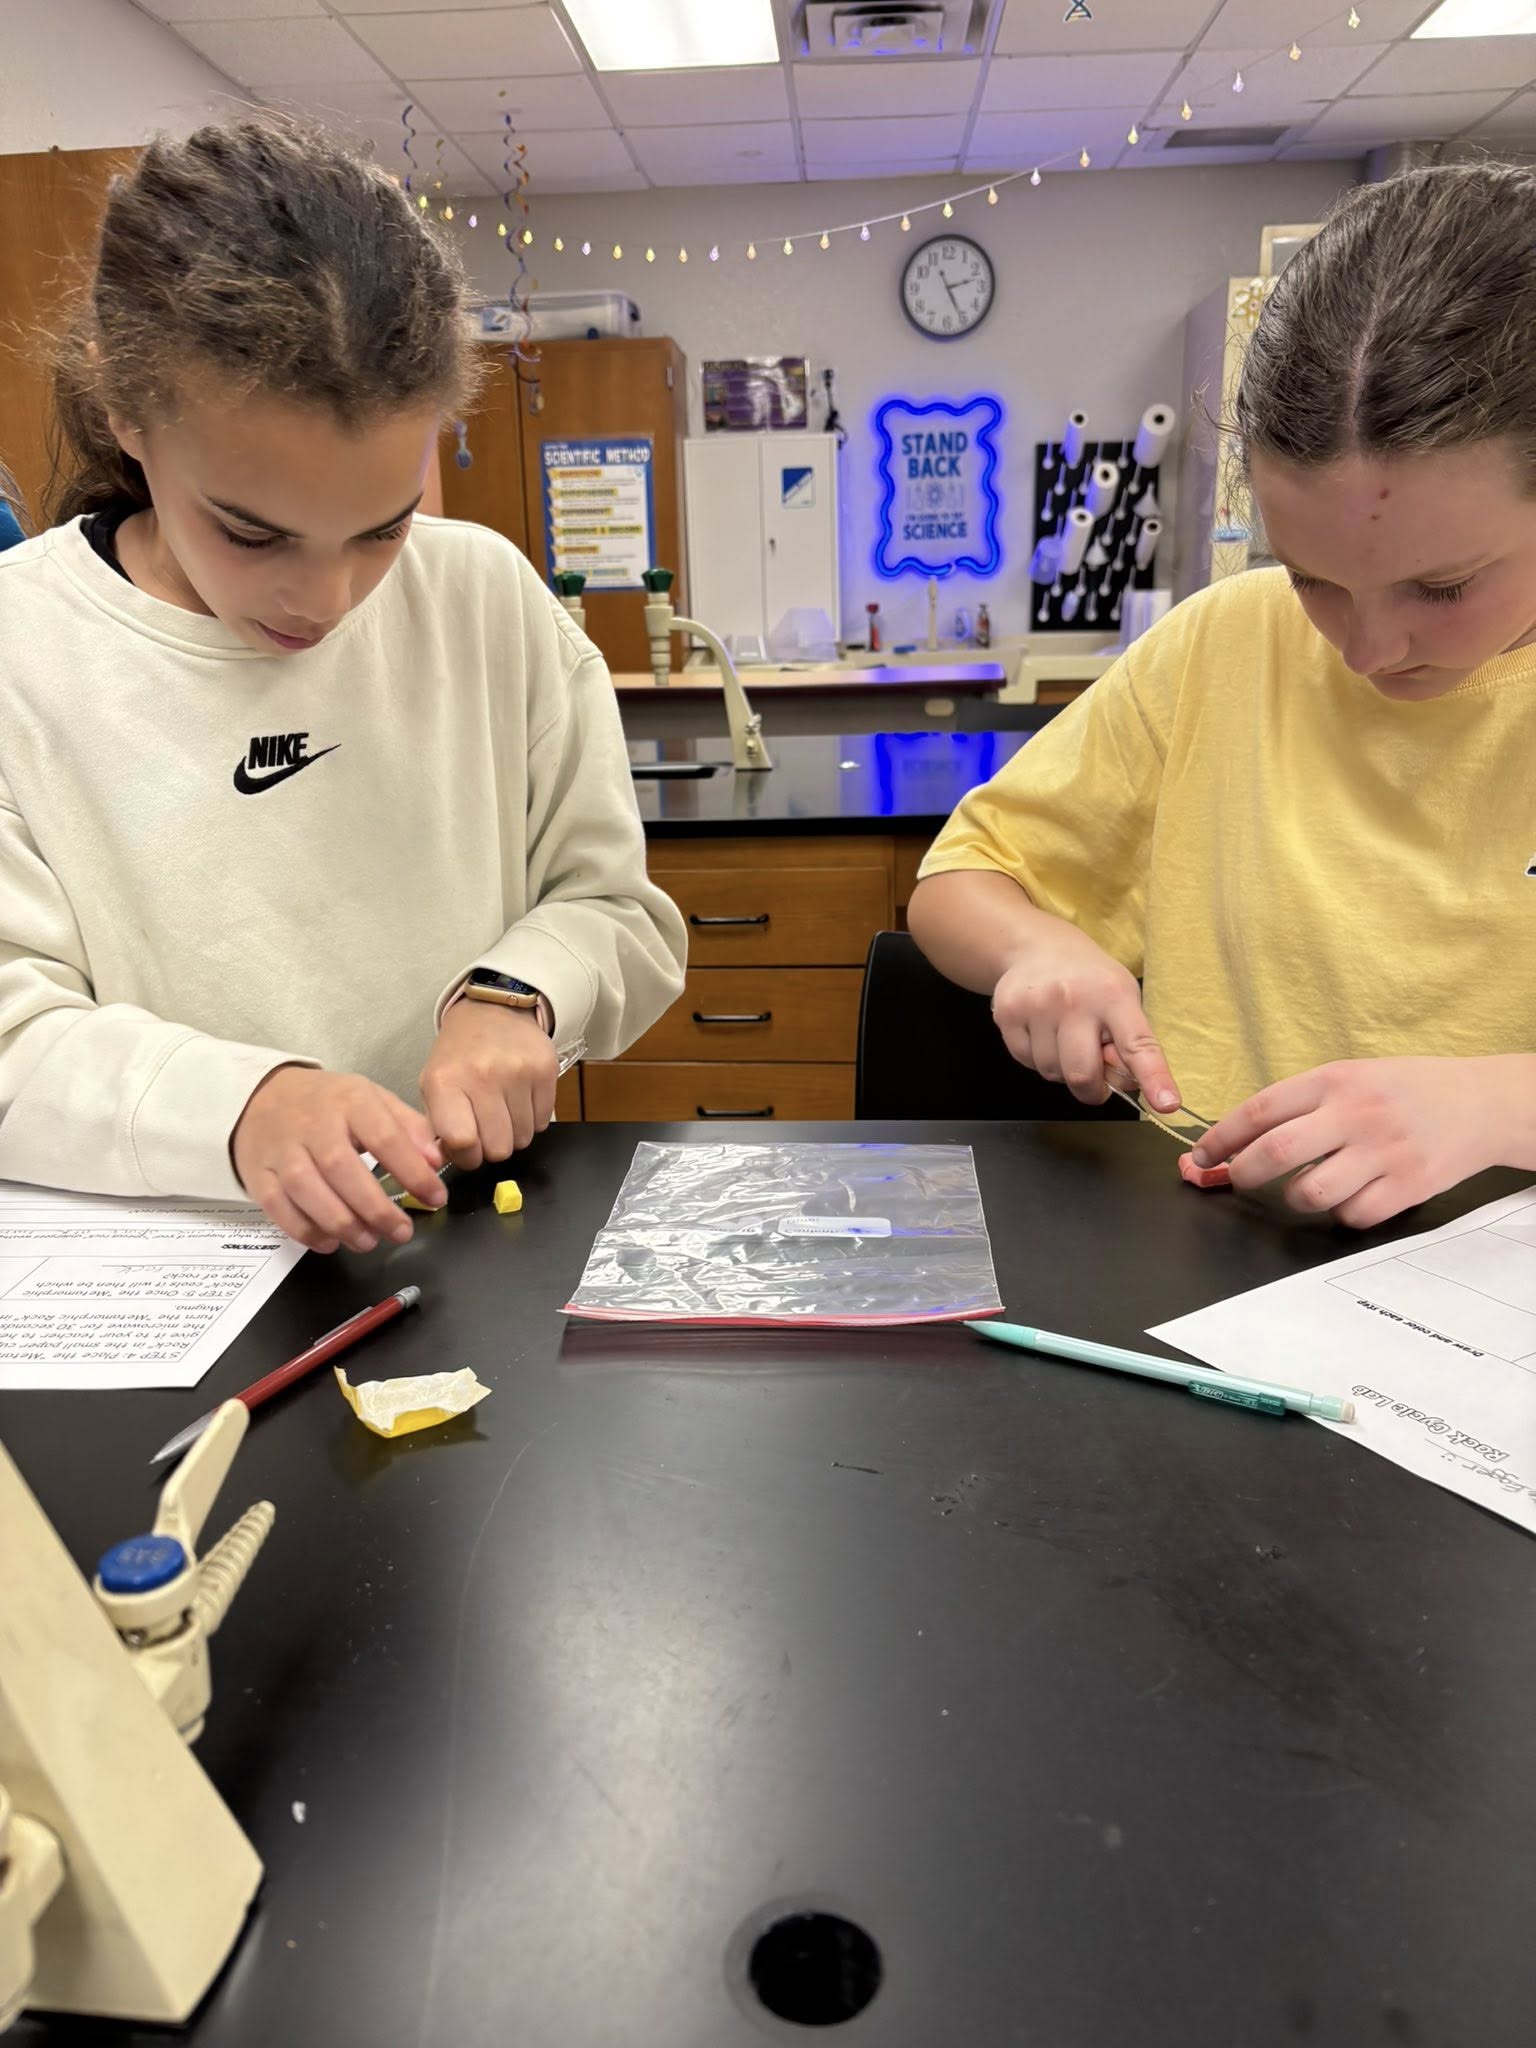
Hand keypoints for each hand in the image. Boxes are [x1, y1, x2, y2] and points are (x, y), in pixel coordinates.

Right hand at [232, 1066, 445, 1253]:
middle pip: (343, 1169)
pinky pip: (278, 1207)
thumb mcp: (374, 1100)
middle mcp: (313, 1124)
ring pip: (308, 1191)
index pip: (385, 1138)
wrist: (264, 1097)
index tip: (435, 1198)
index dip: (413, 1172)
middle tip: (401, 1232)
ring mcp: (281, 1150)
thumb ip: (409, 1128)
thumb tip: (437, 1161)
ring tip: (369, 1241)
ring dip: (342, 1224)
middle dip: (376, 1208)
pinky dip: (305, 1230)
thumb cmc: (330, 1104)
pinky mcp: (258, 1174)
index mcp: (350, 1101)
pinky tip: (331, 1242)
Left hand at [419, 999, 556, 1169]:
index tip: (467, 1151)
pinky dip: (531, 1118)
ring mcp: (518, 1072)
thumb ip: (438, 1126)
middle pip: (498, 1148)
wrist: (492, 1011)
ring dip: (513, 1133)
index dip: (467, 1157)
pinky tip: (519, 1099)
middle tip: (486, 1129)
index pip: (462, 1141)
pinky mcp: (546, 1070)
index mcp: (445, 1081)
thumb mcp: (433, 1085)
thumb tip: (450, 1161)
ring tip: (502, 1110)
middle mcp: (483, 1075)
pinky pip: (543, 1121)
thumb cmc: (459, 1056)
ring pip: (524, 1138)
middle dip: (492, 1147)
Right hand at [990, 925, 1179, 1109]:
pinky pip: (1026, 1062)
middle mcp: (1073, 999)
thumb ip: (1128, 1042)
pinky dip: (1038, 1059)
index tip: (1167, 1104)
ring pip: (1051, 1073)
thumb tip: (1125, 1084)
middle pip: (1082, 1074)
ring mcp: (1036, 1006)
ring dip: (1062, 1070)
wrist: (1037, 947)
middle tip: (1096, 1081)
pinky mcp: (1007, 1014)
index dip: (1153, 1077)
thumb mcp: (1122, 998)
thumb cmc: (1090, 980)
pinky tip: (1042, 1034)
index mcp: (1113, 995)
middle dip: (1092, 1090)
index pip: (1137, 1045)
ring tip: (1064, 1039)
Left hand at [1191, 1057, 1505, 1228]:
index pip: (1260, 1110)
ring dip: (1295, 1198)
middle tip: (1235, 1179)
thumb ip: (1299, 1104)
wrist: (1481, 1103)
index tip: (1202, 1155)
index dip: (1221, 1138)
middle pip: (1275, 1153)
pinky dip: (1342, 1213)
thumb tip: (1235, 1138)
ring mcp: (1383, 1152)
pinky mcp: (1408, 1186)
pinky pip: (1353, 1215)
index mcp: (1335, 1080)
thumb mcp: (1351, 1076)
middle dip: (1241, 1173)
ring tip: (1306, 1187)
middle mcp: (1356, 1114)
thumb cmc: (1405, 1090)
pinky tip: (1351, 1195)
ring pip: (1310, 1193)